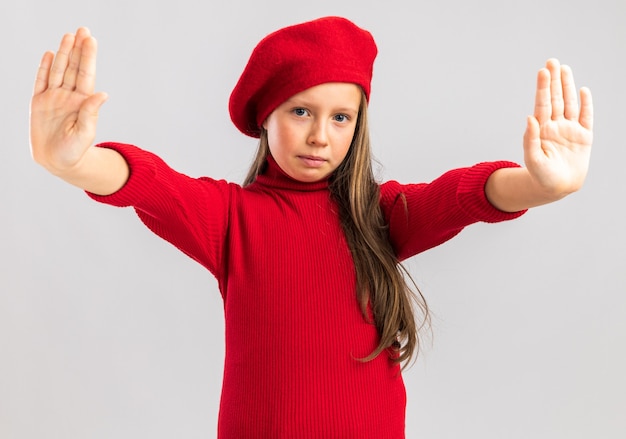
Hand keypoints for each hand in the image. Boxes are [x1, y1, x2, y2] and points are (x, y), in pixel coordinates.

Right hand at [30, 27, 107, 174]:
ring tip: (69, 35)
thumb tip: (102, 94)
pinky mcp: (39, 103)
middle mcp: (69, 97)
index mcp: (82, 103)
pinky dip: (45, 68)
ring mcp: (54, 98)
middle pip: (73, 68)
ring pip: (58, 71)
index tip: (91, 40)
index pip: (86, 75)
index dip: (88, 57)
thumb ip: (91, 113)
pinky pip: (41, 82)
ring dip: (64, 53)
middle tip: (83, 29)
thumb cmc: (74, 151)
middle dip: (78, 49)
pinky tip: (50, 55)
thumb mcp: (85, 133)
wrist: (57, 162)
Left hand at [523, 58, 592, 198]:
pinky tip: (583, 90)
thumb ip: (530, 139)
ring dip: (567, 86)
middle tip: (552, 61)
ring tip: (564, 69)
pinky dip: (586, 104)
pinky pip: (586, 117)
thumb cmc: (541, 176)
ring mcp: (570, 129)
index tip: (543, 72)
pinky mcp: (584, 136)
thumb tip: (530, 117)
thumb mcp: (533, 159)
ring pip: (569, 103)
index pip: (542, 104)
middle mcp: (555, 126)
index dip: (542, 88)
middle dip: (553, 80)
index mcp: (541, 130)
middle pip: (554, 98)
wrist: (557, 187)